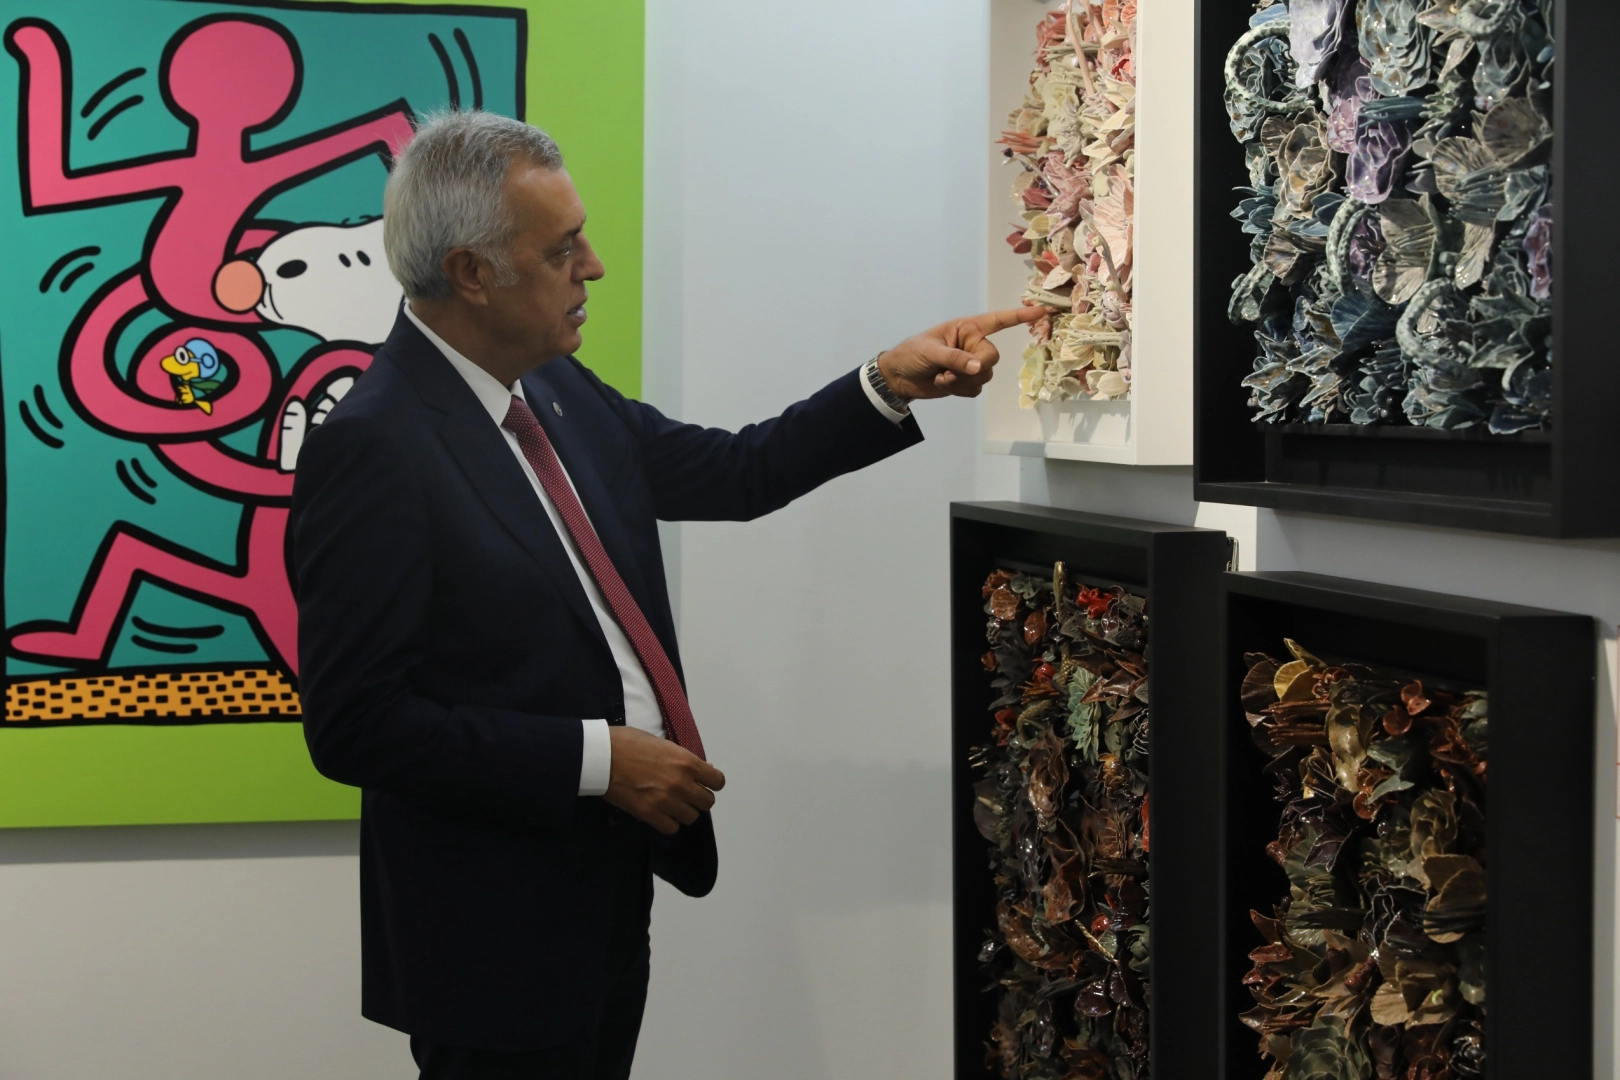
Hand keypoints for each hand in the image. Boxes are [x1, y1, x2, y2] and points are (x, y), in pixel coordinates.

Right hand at [603, 726, 725, 834]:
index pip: (717, 781)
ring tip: (671, 804)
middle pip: (707, 802)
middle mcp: (681, 783)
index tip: (704, 783)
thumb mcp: (662, 743)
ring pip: (691, 817)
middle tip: (686, 794)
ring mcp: (666, 801)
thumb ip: (682, 758)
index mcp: (686, 762)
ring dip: (683, 811)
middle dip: (698, 798)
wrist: (602, 756)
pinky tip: (660, 813)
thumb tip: (700, 768)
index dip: (712, 783)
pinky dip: (668, 822)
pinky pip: (671, 828)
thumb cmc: (628, 743)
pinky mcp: (649, 814)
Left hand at [876, 305, 1046, 401]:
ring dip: (962, 380)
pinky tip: (944, 384)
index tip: (1041, 311)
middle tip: (949, 371)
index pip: (998, 321)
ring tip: (942, 376)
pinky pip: (976, 389)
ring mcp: (971, 364)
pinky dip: (960, 390)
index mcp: (967, 328)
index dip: (1020, 316)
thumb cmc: (912, 353)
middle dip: (973, 367)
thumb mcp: (931, 352)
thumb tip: (979, 367)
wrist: (899, 377)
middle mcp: (973, 344)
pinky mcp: (967, 381)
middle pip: (992, 357)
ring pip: (985, 376)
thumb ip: (955, 359)